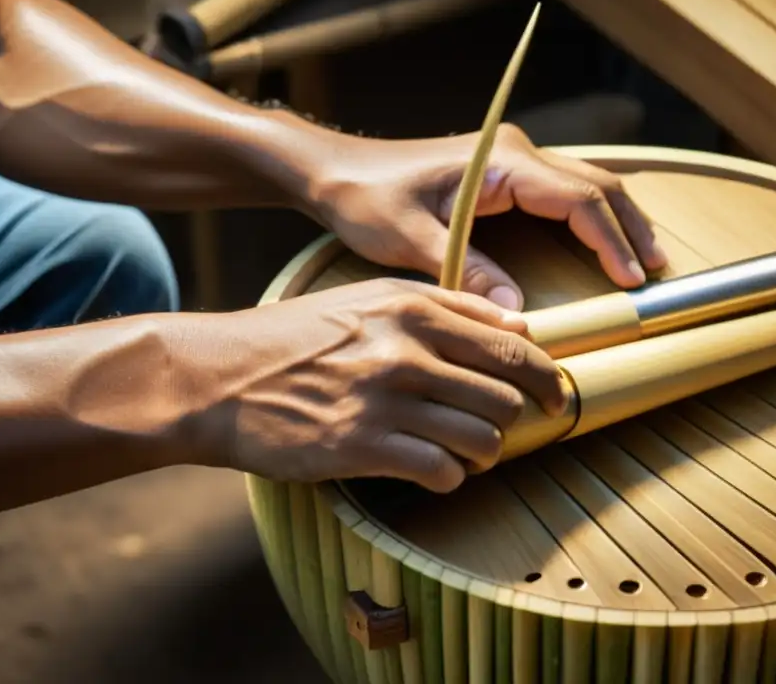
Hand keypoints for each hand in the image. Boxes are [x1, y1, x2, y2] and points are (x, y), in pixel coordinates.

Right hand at [175, 279, 565, 492]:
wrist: (221, 377)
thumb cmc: (296, 337)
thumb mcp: (369, 297)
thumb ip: (446, 304)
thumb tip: (518, 322)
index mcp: (412, 309)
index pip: (510, 345)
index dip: (545, 377)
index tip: (554, 397)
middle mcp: (405, 351)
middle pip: (503, 397)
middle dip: (511, 420)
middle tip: (497, 429)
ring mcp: (383, 401)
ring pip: (481, 438)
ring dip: (482, 453)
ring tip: (464, 453)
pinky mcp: (361, 447)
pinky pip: (441, 472)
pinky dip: (448, 477)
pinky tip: (431, 469)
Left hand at [306, 124, 668, 309]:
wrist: (335, 172)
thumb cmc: (366, 198)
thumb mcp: (411, 240)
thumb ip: (467, 271)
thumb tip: (516, 312)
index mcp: (503, 163)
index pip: (577, 199)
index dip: (610, 240)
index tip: (632, 280)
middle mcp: (516, 154)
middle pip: (595, 187)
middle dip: (630, 229)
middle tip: (656, 275)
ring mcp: (512, 161)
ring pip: (584, 186)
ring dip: (617, 221)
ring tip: (645, 260)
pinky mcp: (503, 174)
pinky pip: (563, 192)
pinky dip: (591, 217)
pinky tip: (603, 244)